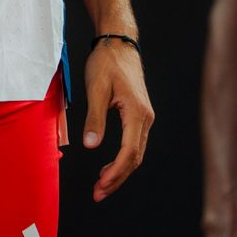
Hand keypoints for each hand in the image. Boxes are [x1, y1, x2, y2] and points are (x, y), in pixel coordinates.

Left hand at [83, 38, 152, 201]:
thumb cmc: (107, 62)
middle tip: (98, 194)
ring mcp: (145, 116)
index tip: (101, 186)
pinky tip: (109, 167)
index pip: (129, 152)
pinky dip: (123, 159)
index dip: (115, 172)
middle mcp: (146, 117)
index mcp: (137, 112)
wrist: (118, 43)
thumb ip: (94, 118)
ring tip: (101, 186)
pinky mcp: (139, 115)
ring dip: (120, 172)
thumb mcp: (96, 88)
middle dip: (117, 178)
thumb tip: (91, 146)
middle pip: (135, 158)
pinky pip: (134, 144)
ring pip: (136, 153)